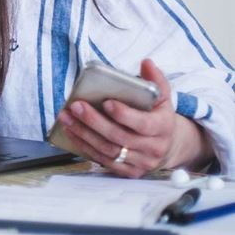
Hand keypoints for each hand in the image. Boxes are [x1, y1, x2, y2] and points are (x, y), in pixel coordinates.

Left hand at [57, 59, 212, 176]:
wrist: (168, 144)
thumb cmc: (158, 116)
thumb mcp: (162, 98)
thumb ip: (155, 80)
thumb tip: (146, 63)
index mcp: (163, 128)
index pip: (143, 124)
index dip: (124, 115)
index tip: (106, 102)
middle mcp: (153, 148)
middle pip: (120, 137)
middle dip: (95, 121)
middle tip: (76, 106)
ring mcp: (141, 162)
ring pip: (109, 150)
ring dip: (84, 134)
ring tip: (67, 117)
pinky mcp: (128, 171)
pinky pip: (104, 161)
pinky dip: (84, 146)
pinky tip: (71, 132)